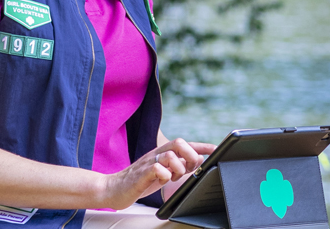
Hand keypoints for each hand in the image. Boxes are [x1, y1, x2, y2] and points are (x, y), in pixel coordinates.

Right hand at [97, 138, 216, 208]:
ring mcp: (148, 162)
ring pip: (170, 155)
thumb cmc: (139, 182)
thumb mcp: (163, 172)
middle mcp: (156, 154)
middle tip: (189, 169)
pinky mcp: (141, 173)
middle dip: (190, 156)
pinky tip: (162, 182)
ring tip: (173, 178)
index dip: (202, 146)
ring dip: (178, 168)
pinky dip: (164, 176)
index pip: (186, 144)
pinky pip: (158, 169)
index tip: (217, 149)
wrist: (112, 188)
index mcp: (163, 153)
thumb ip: (179, 165)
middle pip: (179, 142)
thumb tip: (199, 159)